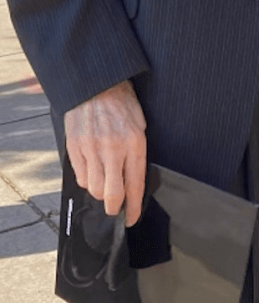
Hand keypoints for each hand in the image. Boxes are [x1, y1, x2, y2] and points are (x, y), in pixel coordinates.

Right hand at [64, 80, 146, 224]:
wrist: (97, 84)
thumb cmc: (122, 103)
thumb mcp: (140, 124)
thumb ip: (136, 152)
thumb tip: (133, 180)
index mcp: (134, 143)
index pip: (135, 185)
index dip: (134, 207)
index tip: (132, 218)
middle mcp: (113, 149)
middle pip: (112, 195)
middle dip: (115, 208)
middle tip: (117, 209)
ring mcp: (92, 149)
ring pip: (95, 189)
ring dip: (101, 192)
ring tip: (105, 183)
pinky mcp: (75, 148)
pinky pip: (81, 177)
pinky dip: (88, 180)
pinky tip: (94, 171)